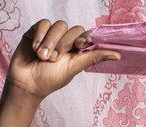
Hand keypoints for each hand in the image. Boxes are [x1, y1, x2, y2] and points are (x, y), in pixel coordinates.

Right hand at [6, 19, 120, 100]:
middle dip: (64, 43)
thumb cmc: (49, 80)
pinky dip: (39, 37)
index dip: (83, 37)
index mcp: (75, 49)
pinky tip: (35, 49)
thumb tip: (119, 55)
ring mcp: (50, 35)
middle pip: (71, 28)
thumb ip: (93, 57)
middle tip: (54, 59)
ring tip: (42, 57)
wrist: (26, 84)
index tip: (79, 45)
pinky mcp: (35, 31)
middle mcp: (63, 40)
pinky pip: (43, 24)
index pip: (85, 34)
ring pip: (57, 25)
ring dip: (50, 42)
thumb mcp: (73, 68)